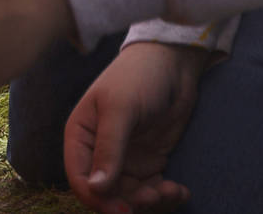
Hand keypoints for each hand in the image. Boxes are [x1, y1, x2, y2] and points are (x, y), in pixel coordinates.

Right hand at [64, 43, 205, 213]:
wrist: (174, 63)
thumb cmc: (139, 76)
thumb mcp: (121, 108)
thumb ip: (109, 148)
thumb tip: (96, 188)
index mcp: (81, 136)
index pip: (80, 178)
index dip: (97, 199)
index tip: (123, 210)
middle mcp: (100, 152)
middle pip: (107, 193)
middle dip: (130, 201)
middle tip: (154, 198)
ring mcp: (125, 158)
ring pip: (131, 195)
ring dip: (151, 201)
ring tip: (172, 191)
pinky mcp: (149, 161)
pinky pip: (153, 189)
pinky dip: (166, 195)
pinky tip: (181, 191)